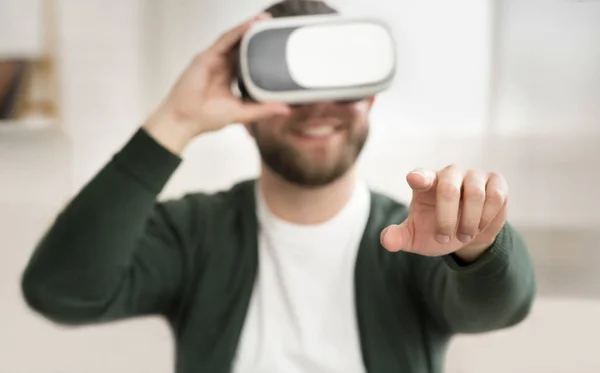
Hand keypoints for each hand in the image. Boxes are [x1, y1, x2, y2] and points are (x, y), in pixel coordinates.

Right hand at [143, 13, 290, 153]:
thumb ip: (262, 110)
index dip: (260, 50)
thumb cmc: (205, 117)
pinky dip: (237, 31)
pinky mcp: (206, 57)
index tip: (276, 44)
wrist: (185, 120)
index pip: (247, 58)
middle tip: (273, 25)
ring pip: (233, 38)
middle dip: (256, 34)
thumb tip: (284, 109)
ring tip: (264, 19)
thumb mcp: (242, 112)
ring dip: (248, 28)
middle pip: (241, 45)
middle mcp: (222, 65)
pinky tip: (249, 25)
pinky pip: (224, 40)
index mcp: (230, 77)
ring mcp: (214, 60)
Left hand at [380, 165, 507, 262]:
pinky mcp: (495, 182)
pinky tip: (480, 226)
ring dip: (469, 221)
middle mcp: (449, 174)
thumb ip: (398, 237)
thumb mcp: (414, 237)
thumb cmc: (436, 230)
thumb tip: (387, 241)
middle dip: (447, 218)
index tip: (414, 180)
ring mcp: (473, 176)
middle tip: (444, 238)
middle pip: (448, 188)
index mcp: (425, 183)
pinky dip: (487, 216)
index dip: (419, 177)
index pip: (421, 176)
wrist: (467, 235)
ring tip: (464, 235)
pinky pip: (495, 196)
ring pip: (475, 193)